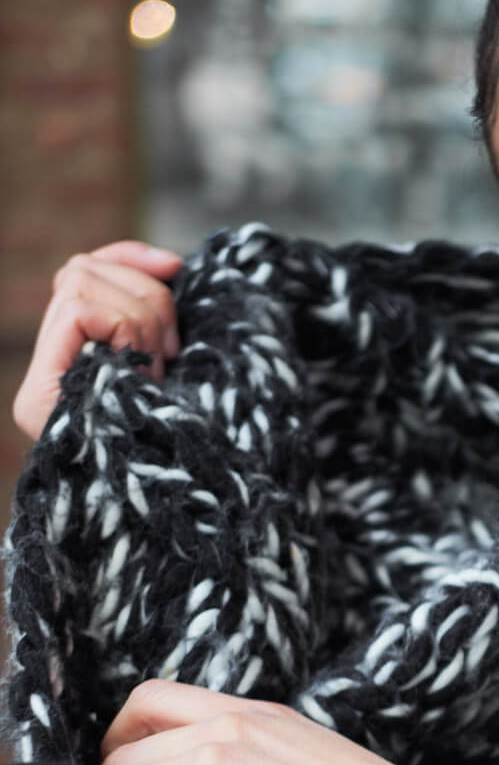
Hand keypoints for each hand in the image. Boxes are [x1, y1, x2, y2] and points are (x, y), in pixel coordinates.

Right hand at [13, 240, 184, 441]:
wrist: (185, 506)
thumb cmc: (194, 437)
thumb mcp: (181, 362)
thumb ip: (152, 319)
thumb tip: (170, 264)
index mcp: (77, 356)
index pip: (84, 270)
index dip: (130, 258)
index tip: (178, 268)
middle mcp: (49, 367)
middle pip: (83, 268)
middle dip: (145, 296)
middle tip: (173, 352)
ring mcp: (40, 382)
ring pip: (81, 280)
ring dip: (140, 317)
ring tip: (160, 368)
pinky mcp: (38, 394)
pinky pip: (79, 309)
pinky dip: (123, 327)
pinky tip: (144, 369)